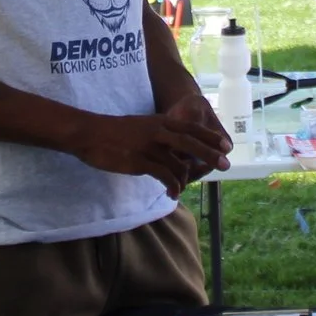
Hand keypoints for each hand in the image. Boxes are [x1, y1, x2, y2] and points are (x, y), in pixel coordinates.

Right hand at [72, 100, 231, 195]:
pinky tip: (173, 193)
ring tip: (183, 186)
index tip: (226, 145)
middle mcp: (158, 132)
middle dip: (211, 155)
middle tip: (226, 165)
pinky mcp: (140, 162)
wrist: (89, 133)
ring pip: (179, 164)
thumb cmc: (112, 132)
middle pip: (192, 144)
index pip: (191, 128)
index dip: (210, 137)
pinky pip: (165, 176)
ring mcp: (150, 147)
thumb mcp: (140, 126)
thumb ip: (157, 133)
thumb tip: (170, 146)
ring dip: (186, 178)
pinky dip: (173, 186)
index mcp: (159, 122)